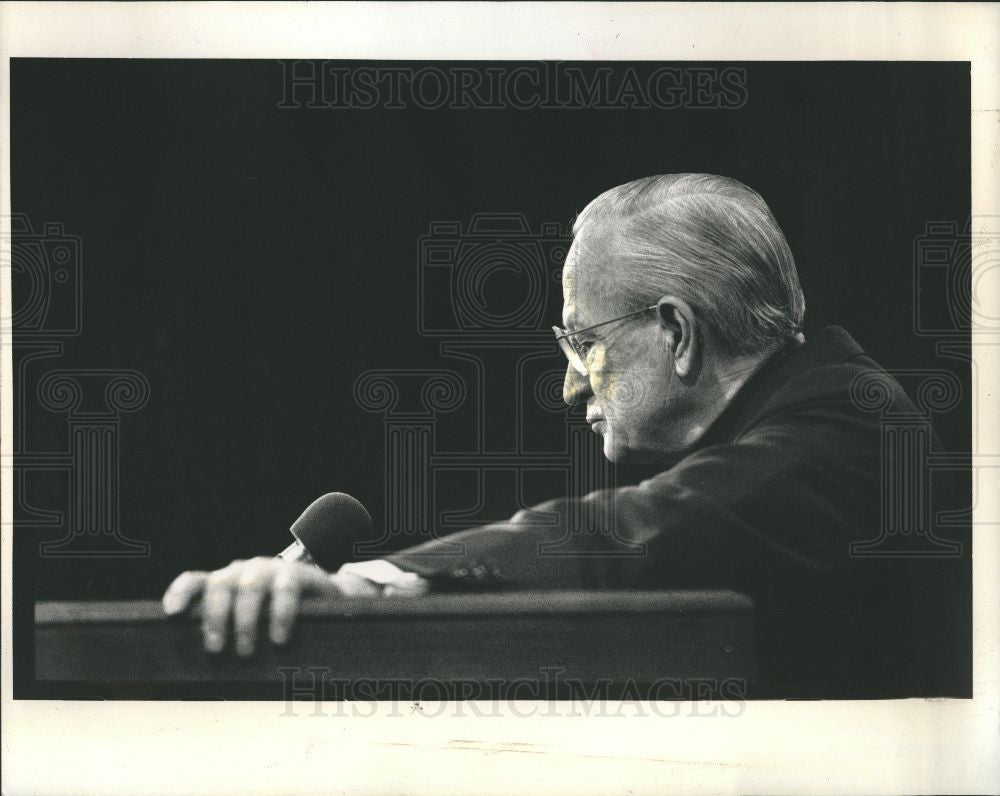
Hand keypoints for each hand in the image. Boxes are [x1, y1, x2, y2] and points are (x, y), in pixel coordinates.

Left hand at [161, 557, 378, 656]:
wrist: (328, 601)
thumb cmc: (280, 621)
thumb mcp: (251, 626)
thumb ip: (229, 637)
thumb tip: (198, 675)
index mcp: (226, 584)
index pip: (195, 581)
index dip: (180, 593)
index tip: (172, 614)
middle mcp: (244, 572)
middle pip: (220, 584)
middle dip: (214, 617)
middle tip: (215, 649)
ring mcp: (271, 570)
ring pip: (249, 586)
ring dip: (245, 620)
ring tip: (246, 651)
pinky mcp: (299, 574)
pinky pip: (286, 588)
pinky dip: (280, 613)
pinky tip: (279, 637)